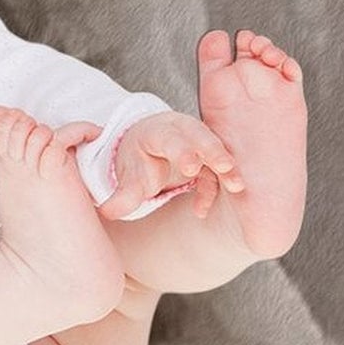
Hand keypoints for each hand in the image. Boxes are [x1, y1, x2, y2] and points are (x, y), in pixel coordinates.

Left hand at [98, 111, 243, 220]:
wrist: (147, 148)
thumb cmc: (139, 160)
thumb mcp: (129, 176)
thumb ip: (122, 195)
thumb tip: (107, 212)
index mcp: (157, 132)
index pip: (170, 138)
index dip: (182, 150)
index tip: (191, 167)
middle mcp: (181, 132)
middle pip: (200, 137)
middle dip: (213, 151)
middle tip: (225, 167)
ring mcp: (198, 142)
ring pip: (216, 151)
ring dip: (226, 168)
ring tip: (236, 186)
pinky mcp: (209, 156)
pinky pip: (216, 171)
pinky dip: (214, 188)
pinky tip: (200, 211)